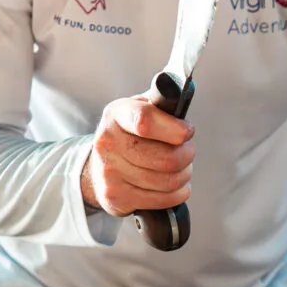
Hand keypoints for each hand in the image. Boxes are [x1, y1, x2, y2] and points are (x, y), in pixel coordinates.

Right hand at [81, 90, 194, 216]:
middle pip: (166, 158)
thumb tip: (180, 87)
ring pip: (168, 181)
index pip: (146, 121)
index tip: (187, 131)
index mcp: (116, 114)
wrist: (99, 166)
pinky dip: (178, 193)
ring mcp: (110, 173)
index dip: (175, 130)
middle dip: (187, 155)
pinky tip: (175, 185)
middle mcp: (108, 143)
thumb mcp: (140, 108)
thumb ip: (161, 101)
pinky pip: (163, 199)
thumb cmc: (130, 134)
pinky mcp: (117, 198)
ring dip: (184, 174)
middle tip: (187, 151)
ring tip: (180, 168)